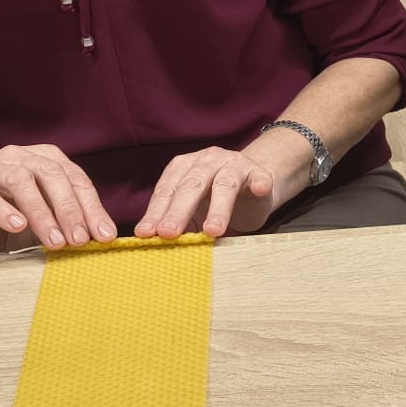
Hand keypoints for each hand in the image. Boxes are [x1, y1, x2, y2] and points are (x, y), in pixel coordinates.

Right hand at [0, 143, 117, 255]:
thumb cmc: (16, 222)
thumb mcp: (50, 221)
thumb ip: (71, 223)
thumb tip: (102, 236)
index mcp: (47, 159)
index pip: (76, 179)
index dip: (92, 207)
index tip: (103, 235)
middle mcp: (22, 156)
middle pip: (51, 174)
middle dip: (69, 209)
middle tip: (79, 240)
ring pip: (21, 180)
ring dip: (41, 212)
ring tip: (54, 240)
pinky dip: (4, 211)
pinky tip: (18, 227)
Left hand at [134, 147, 279, 239]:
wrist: (254, 183)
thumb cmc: (216, 200)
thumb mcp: (194, 209)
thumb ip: (178, 222)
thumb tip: (156, 245)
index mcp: (185, 167)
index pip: (167, 189)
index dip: (156, 212)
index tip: (145, 234)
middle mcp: (207, 160)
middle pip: (192, 185)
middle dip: (178, 210)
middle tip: (168, 233)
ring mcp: (235, 164)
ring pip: (224, 184)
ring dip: (218, 208)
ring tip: (213, 231)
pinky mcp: (259, 173)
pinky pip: (260, 178)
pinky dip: (259, 184)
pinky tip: (260, 189)